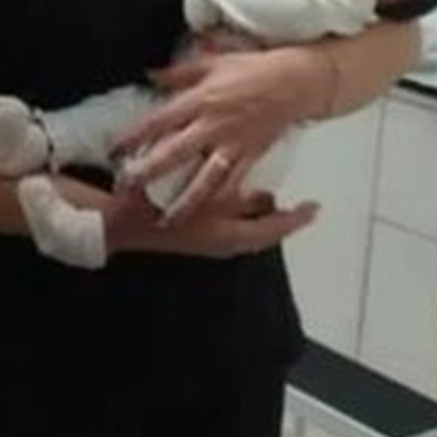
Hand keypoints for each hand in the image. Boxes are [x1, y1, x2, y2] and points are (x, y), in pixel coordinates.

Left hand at [110, 44, 327, 222]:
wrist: (294, 81)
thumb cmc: (253, 68)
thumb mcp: (214, 61)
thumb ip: (181, 71)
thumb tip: (151, 74)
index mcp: (200, 99)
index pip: (159, 120)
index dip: (134, 136)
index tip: (114, 151)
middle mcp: (212, 125)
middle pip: (173, 154)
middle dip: (147, 173)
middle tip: (125, 189)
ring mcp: (231, 144)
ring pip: (203, 179)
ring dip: (182, 201)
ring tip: (165, 220)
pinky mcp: (249, 156)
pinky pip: (232, 183)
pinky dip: (219, 201)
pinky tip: (207, 217)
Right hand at [111, 178, 318, 259]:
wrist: (121, 221)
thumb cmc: (163, 204)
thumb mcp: (206, 195)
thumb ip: (238, 196)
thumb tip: (266, 194)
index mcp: (228, 236)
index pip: (272, 230)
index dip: (295, 219)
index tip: (315, 208)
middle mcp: (222, 243)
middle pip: (262, 233)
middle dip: (281, 218)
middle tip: (300, 203)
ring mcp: (208, 241)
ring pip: (246, 229)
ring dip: (262, 214)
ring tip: (276, 194)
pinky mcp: (196, 234)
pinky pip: (231, 225)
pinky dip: (242, 211)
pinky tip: (242, 193)